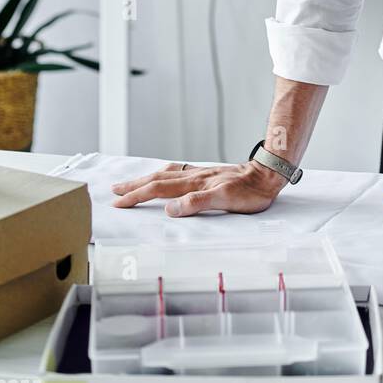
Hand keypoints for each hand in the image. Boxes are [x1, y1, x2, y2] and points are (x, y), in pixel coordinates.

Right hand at [110, 160, 286, 216]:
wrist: (268, 175)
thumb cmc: (250, 191)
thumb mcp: (226, 200)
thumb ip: (197, 203)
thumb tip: (170, 209)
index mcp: (194, 183)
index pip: (158, 189)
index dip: (137, 196)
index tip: (118, 202)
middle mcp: (194, 176)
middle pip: (157, 179)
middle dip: (134, 185)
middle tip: (114, 190)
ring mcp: (200, 174)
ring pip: (166, 174)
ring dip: (146, 178)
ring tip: (131, 181)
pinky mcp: (207, 175)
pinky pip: (178, 172)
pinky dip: (163, 174)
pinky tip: (165, 177)